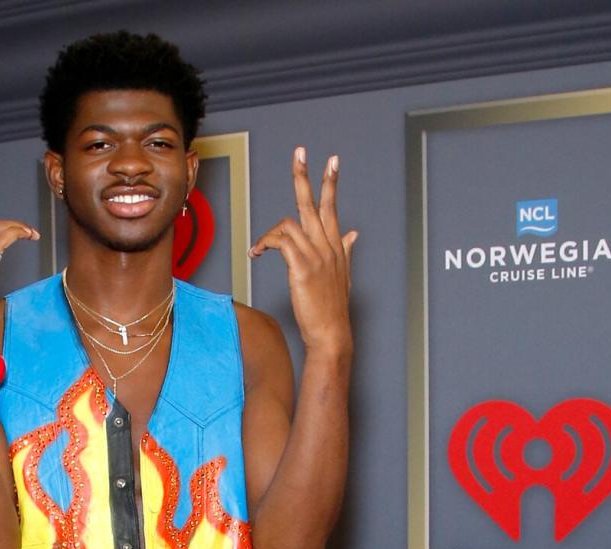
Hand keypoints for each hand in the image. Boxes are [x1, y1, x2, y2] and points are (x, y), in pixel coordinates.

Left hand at [249, 149, 356, 353]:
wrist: (331, 333)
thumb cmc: (333, 308)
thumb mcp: (343, 275)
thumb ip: (346, 251)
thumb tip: (353, 234)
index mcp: (335, 246)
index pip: (333, 207)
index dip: (331, 183)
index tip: (332, 161)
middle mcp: (327, 246)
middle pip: (314, 203)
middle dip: (305, 176)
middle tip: (300, 152)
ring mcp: (315, 256)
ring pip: (290, 222)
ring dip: (270, 232)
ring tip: (259, 248)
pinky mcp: (302, 268)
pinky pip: (281, 242)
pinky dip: (265, 243)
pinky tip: (257, 253)